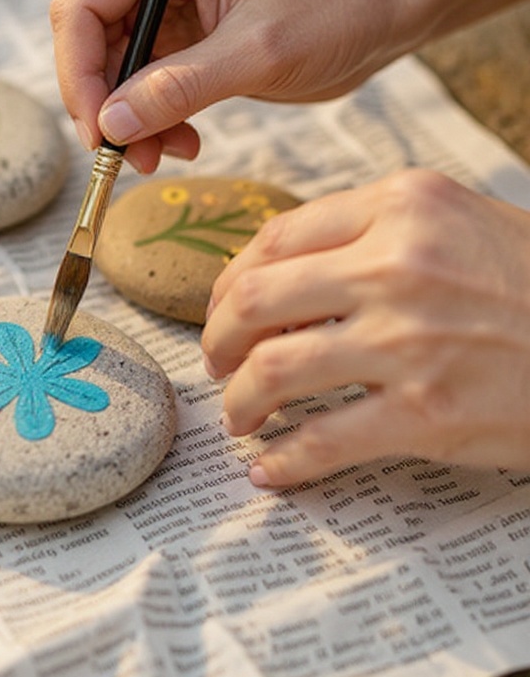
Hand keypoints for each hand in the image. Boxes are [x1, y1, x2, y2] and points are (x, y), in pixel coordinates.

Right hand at [50, 0, 397, 171]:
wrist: (382, 12)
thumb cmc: (333, 7)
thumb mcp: (257, 50)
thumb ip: (179, 87)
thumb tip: (111, 125)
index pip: (83, 7)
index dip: (78, 73)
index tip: (97, 129)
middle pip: (89, 44)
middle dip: (102, 105)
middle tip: (123, 156)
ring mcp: (165, 10)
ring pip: (113, 75)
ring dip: (129, 123)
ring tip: (161, 157)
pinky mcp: (182, 44)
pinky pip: (143, 91)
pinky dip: (153, 123)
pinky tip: (183, 143)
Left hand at [201, 170, 529, 485]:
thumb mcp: (459, 222)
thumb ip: (372, 233)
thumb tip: (282, 274)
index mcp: (401, 206)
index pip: (274, 238)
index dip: (229, 279)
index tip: (223, 308)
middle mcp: (397, 265)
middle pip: (255, 299)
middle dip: (217, 339)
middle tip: (216, 362)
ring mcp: (411, 341)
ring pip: (275, 370)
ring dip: (240, 401)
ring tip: (239, 416)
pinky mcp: (430, 414)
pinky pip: (324, 441)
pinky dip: (285, 461)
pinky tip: (270, 469)